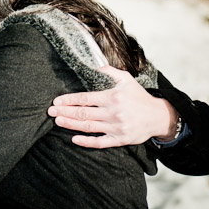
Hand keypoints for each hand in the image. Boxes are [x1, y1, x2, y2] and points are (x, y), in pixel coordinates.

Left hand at [47, 65, 178, 148]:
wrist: (158, 116)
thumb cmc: (138, 96)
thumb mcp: (126, 79)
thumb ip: (108, 72)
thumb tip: (92, 66)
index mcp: (112, 97)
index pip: (85, 99)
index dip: (68, 100)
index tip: (56, 101)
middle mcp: (113, 112)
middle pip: (83, 113)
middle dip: (64, 111)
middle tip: (50, 111)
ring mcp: (116, 127)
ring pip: (88, 126)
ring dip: (71, 124)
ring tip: (58, 121)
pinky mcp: (120, 139)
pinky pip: (100, 142)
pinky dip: (86, 142)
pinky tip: (74, 139)